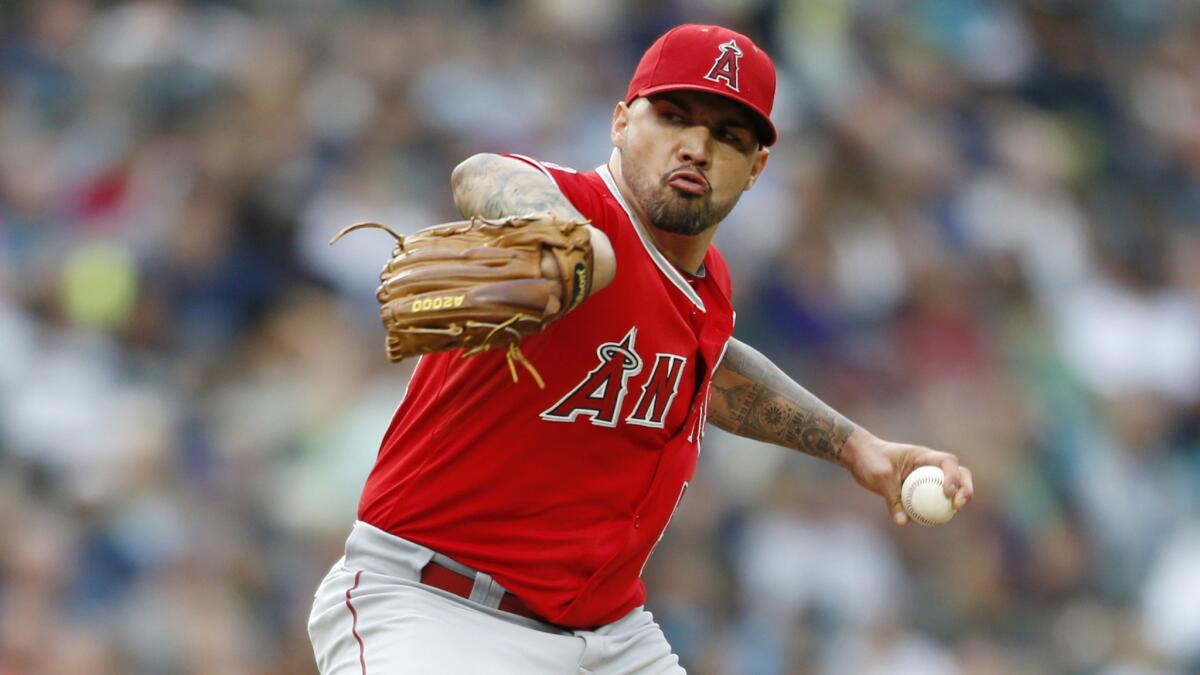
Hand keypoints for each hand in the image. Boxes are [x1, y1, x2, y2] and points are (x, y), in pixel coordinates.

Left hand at [840, 429, 973, 526]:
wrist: (859, 457)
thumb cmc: (870, 459)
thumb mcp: (879, 477)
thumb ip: (892, 498)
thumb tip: (903, 522)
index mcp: (923, 455)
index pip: (947, 461)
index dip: (953, 476)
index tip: (947, 492)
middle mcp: (930, 465)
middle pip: (959, 473)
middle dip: (965, 488)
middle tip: (958, 504)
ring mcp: (927, 476)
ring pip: (950, 487)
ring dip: (956, 499)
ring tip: (952, 513)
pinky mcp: (920, 489)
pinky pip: (932, 500)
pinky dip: (937, 509)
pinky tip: (934, 522)